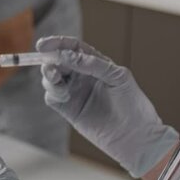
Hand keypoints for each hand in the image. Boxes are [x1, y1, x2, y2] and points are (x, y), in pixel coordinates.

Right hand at [37, 36, 178, 177]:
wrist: (136, 136)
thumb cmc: (133, 103)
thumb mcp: (117, 77)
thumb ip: (92, 64)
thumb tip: (66, 55)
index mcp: (94, 63)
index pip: (72, 47)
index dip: (57, 43)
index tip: (43, 45)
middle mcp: (82, 75)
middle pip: (57, 61)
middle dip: (50, 61)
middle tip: (51, 67)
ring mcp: (74, 92)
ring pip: (50, 78)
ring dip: (49, 76)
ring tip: (57, 80)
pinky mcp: (69, 109)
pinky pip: (52, 97)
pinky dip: (52, 93)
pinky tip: (64, 96)